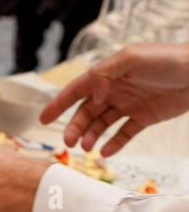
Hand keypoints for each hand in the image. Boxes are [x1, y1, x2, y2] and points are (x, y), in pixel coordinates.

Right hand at [39, 44, 188, 155]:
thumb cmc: (168, 60)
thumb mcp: (132, 58)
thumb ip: (105, 74)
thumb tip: (90, 95)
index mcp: (110, 74)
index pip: (78, 89)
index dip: (60, 104)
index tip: (44, 119)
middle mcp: (116, 89)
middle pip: (87, 111)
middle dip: (75, 126)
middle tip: (69, 142)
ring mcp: (130, 104)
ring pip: (102, 124)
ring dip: (91, 136)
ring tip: (87, 147)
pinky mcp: (144, 117)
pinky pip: (124, 133)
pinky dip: (114, 143)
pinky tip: (106, 152)